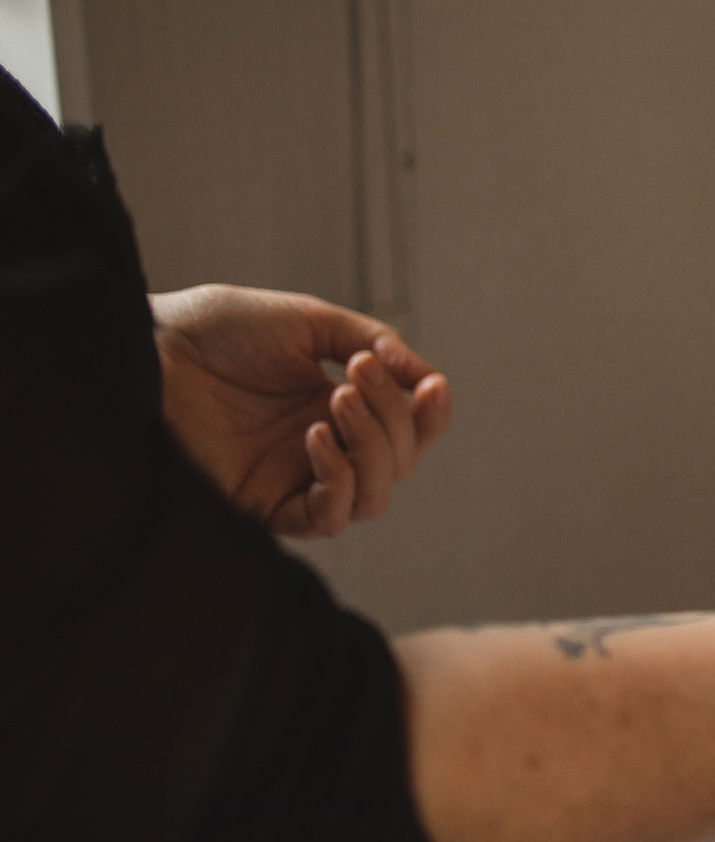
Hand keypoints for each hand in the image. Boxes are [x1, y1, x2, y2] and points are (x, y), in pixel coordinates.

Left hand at [152, 283, 450, 536]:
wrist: (155, 345)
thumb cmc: (222, 329)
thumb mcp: (313, 322)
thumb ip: (376, 340)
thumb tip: (423, 374)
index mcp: (340, 408)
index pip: (410, 430)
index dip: (432, 415)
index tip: (431, 385)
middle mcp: (325, 448)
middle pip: (400, 463)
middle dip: (393, 417)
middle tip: (358, 373)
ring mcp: (295, 479)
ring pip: (374, 498)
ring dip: (372, 449)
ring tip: (337, 397)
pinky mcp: (263, 505)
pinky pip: (324, 519)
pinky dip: (337, 480)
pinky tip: (316, 435)